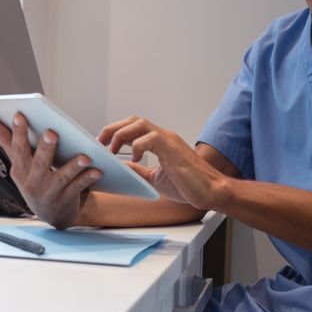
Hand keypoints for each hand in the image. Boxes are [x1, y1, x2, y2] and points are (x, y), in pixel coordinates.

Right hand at [0, 113, 101, 228]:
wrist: (51, 215)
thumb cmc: (35, 184)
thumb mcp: (19, 165)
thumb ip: (6, 142)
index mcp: (20, 170)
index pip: (18, 149)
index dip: (18, 133)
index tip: (20, 115)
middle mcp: (33, 182)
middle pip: (39, 163)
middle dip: (45, 148)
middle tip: (52, 132)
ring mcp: (50, 192)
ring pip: (62, 177)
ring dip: (73, 166)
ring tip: (84, 156)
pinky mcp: (66, 199)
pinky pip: (78, 188)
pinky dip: (87, 179)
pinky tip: (97, 170)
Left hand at [99, 116, 225, 210]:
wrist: (211, 191)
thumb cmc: (189, 185)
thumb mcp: (156, 178)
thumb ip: (139, 170)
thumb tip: (121, 167)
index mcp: (161, 142)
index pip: (135, 126)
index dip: (116, 131)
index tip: (102, 144)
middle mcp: (164, 136)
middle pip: (133, 120)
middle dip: (113, 129)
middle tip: (100, 143)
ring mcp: (169, 140)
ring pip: (139, 124)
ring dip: (120, 134)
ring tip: (112, 149)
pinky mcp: (173, 149)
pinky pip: (150, 138)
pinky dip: (137, 145)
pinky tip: (134, 158)